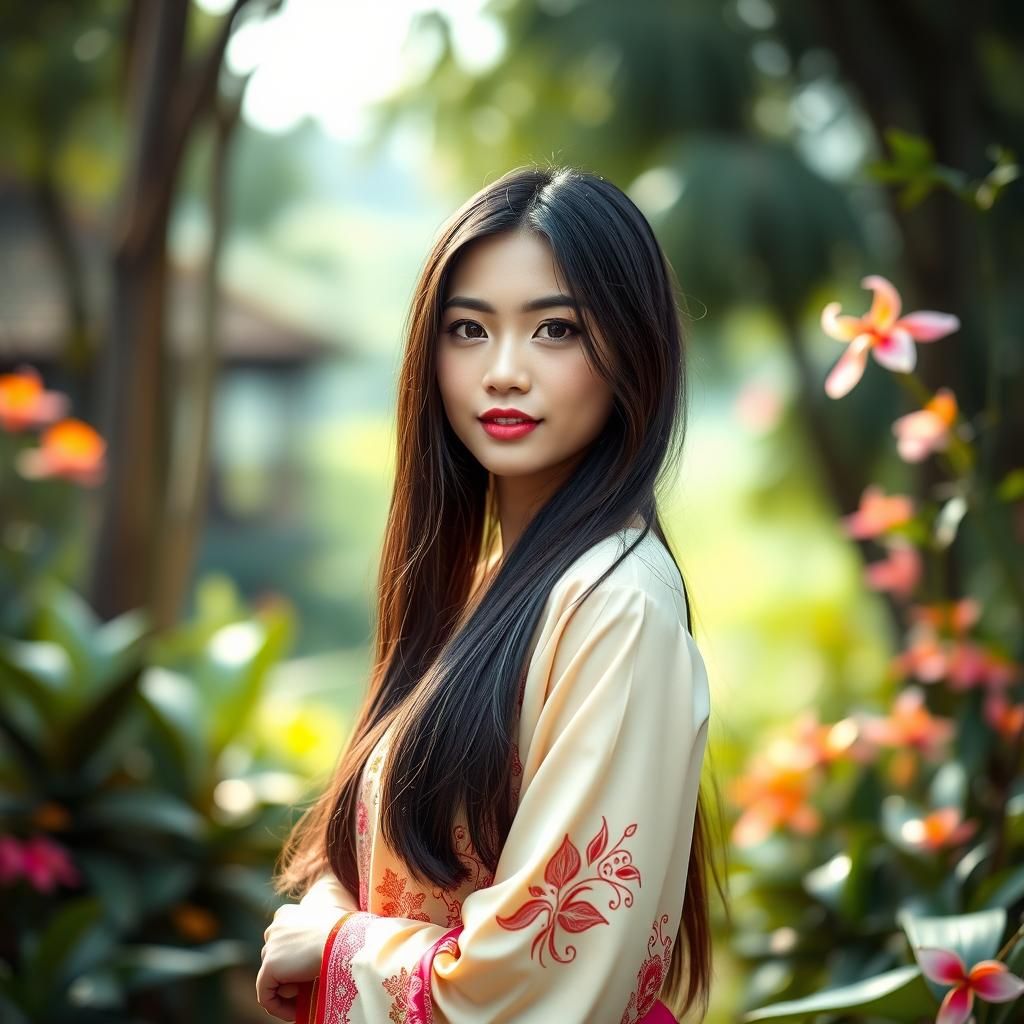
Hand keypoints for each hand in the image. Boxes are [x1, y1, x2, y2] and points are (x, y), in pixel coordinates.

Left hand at [256, 902, 347, 1020]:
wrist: (341, 938)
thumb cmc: (344, 932)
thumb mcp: (326, 927)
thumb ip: (312, 936)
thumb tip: (312, 956)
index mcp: (286, 915)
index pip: (281, 944)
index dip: (291, 962)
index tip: (306, 975)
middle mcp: (274, 928)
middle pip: (275, 961)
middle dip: (288, 977)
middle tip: (306, 990)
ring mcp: (270, 947)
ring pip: (271, 978)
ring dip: (287, 990)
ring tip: (305, 996)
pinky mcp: (268, 967)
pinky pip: (266, 996)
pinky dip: (278, 1007)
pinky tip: (295, 1012)